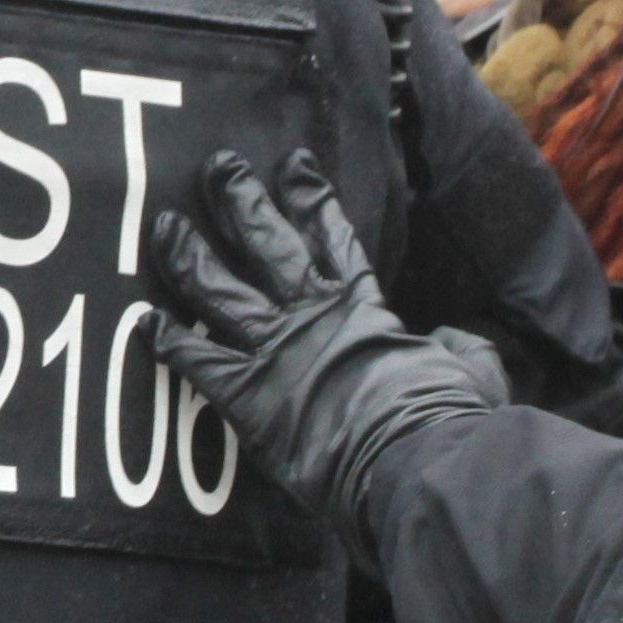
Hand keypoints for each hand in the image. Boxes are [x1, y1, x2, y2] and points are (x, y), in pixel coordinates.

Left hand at [146, 151, 508, 547]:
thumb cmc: (452, 419)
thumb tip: (452, 343)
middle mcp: (314, 317)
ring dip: (189, 256)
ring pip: (219, 290)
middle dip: (240, 200)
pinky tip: (147, 324)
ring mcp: (278, 352)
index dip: (312, 199)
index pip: (335, 239)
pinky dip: (172, 345)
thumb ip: (461, 349)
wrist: (417, 458)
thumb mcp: (475, 372)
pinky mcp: (250, 397)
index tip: (293, 164)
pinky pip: (200, 364)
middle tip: (217, 165)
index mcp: (366, 310)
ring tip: (162, 226)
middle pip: (268, 244)